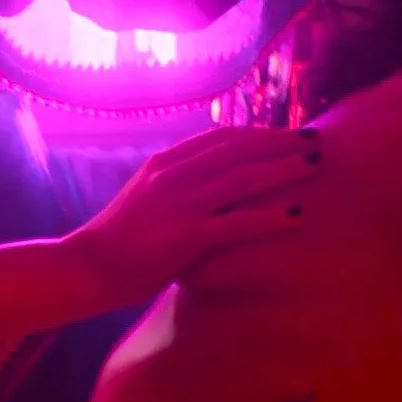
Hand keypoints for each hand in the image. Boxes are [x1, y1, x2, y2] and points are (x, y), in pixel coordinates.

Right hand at [66, 126, 319, 302]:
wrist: (86, 268)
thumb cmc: (117, 240)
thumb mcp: (143, 196)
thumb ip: (174, 184)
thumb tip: (208, 180)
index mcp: (163, 164)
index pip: (219, 138)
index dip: (258, 133)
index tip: (286, 134)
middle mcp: (173, 176)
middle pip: (237, 149)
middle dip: (279, 142)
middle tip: (314, 140)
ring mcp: (180, 204)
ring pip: (243, 178)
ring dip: (283, 169)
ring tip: (315, 165)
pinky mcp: (187, 237)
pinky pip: (238, 222)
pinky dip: (271, 215)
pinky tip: (298, 214)